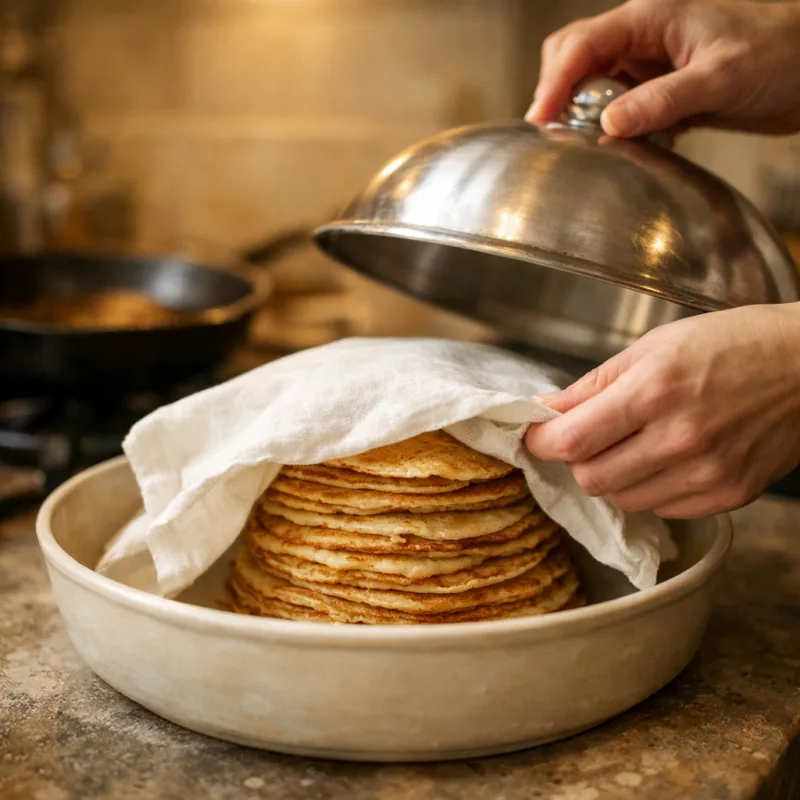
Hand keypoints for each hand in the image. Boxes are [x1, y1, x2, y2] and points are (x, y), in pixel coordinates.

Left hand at [525, 305, 799, 517]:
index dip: (541, 442)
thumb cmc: (733, 344)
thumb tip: (545, 410)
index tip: (533, 435)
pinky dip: (651, 487)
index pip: (571, 440)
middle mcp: (680, 438)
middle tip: (587, 435)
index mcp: (655, 390)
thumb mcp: (654, 346)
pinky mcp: (729, 495)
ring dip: (613, 475)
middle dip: (577, 458)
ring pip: (622, 499)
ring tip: (634, 442)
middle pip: (590, 478)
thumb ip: (592, 385)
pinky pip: (662, 508)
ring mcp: (708, 472)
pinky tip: (668, 457)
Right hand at [526, 0, 799, 137]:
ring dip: (584, 117)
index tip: (540, 119)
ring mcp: (648, 66)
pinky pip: (617, 109)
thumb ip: (663, 101)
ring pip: (593, 87)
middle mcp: (643, 39)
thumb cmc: (779, 52)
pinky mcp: (657, 92)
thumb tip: (610, 125)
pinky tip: (621, 146)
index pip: (582, 44)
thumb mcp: (720, 77)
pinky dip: (610, 130)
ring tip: (585, 146)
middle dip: (559, 95)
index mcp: (651, 18)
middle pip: (575, 60)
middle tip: (556, 136)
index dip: (554, 82)